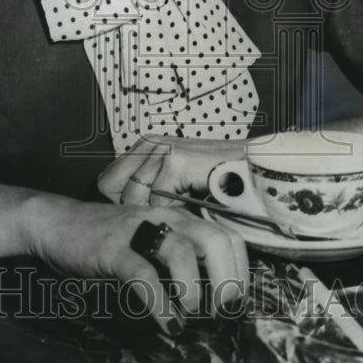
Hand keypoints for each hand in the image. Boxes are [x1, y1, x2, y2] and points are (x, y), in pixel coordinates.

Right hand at [25, 196, 248, 336]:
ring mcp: (136, 231)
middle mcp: (162, 219)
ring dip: (193, 289)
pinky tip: (166, 323)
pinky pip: (142, 274)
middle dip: (228, 278)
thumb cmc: (106, 239)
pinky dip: (159, 302)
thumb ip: (176, 260)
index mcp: (176, 219)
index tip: (236, 301)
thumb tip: (210, 298)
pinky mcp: (111, 248)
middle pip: (214, 239)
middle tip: (224, 309)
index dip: (240, 270)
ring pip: (181, 251)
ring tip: (190, 313)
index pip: (226, 236)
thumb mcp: (147, 243)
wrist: (55, 222)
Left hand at [97, 134, 244, 206]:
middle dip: (134, 211)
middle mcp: (151, 143)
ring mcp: (162, 149)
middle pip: (115, 190)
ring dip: (155, 214)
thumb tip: (119, 216)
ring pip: (135, 197)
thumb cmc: (217, 188)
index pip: (107, 181)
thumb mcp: (174, 188)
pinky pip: (156, 201)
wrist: (255, 179)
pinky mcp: (175, 160)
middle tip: (160, 218)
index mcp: (147, 146)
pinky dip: (171, 214)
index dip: (119, 204)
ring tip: (177, 214)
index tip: (139, 217)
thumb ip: (148, 193)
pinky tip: (188, 209)